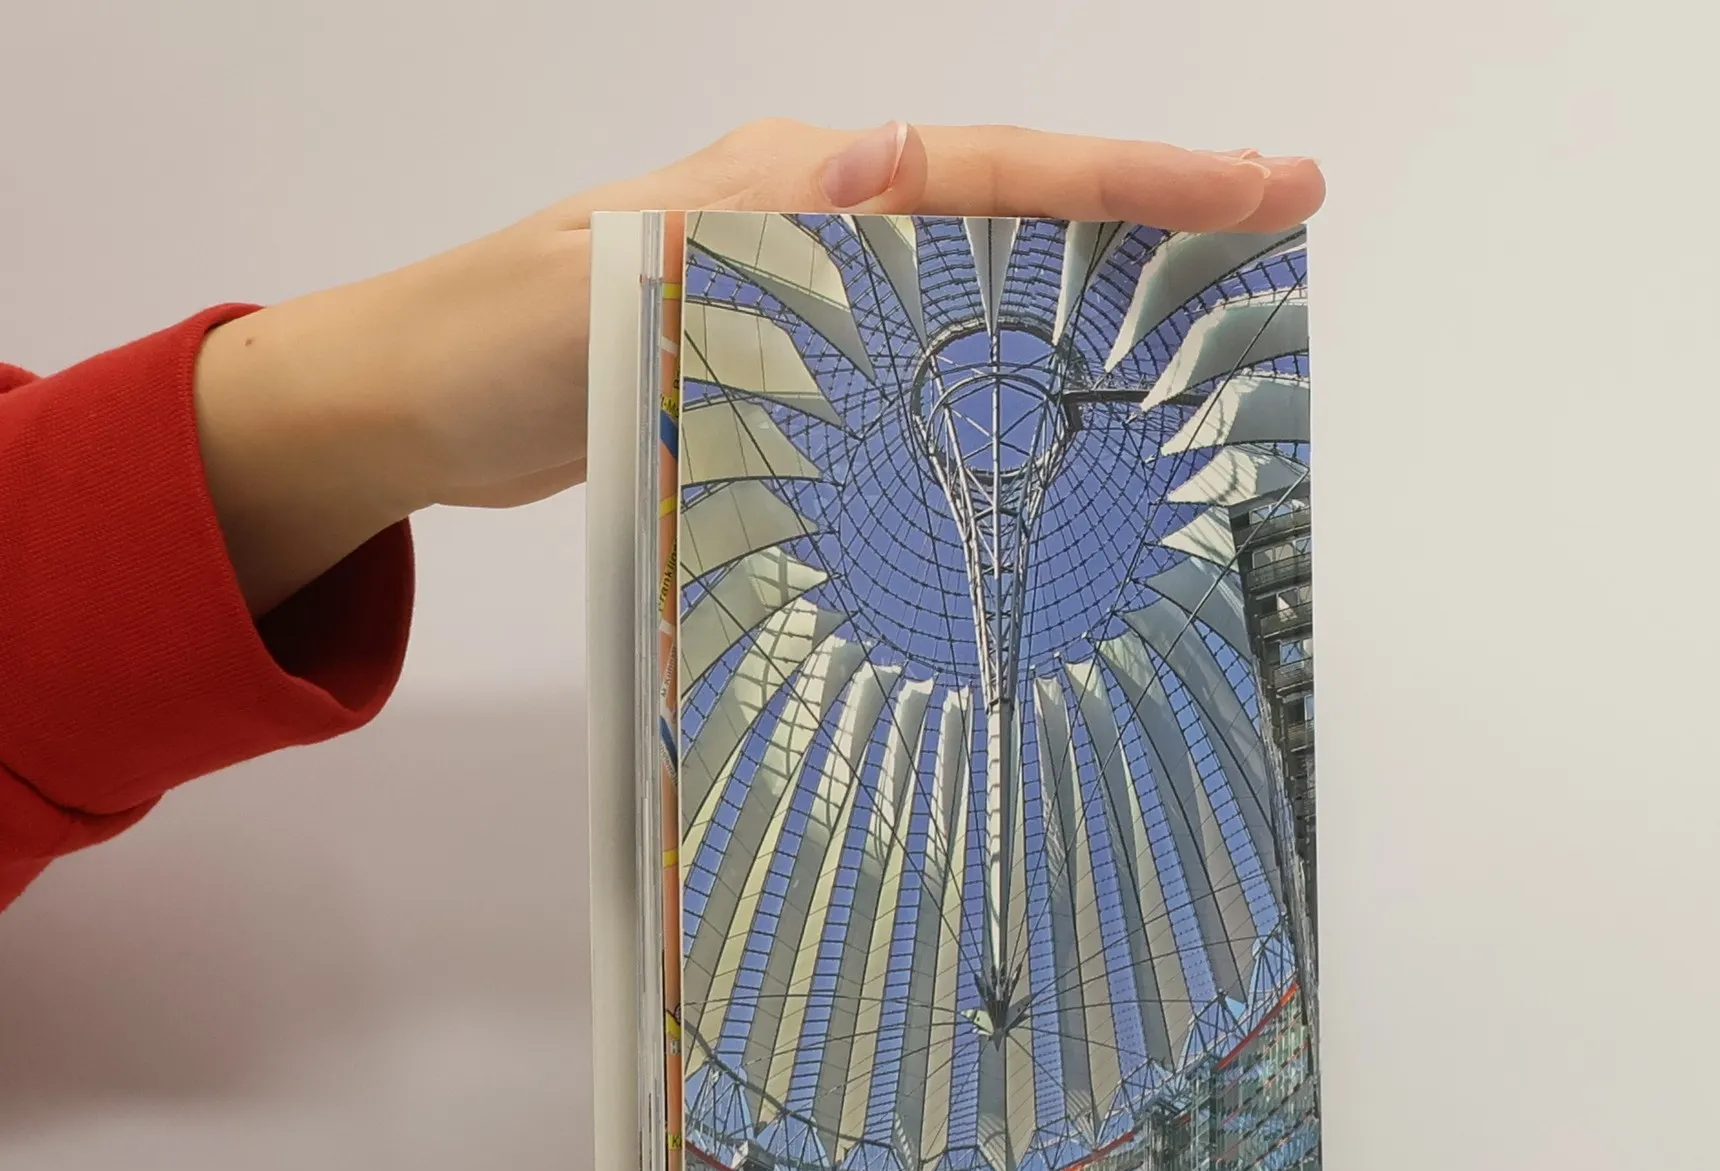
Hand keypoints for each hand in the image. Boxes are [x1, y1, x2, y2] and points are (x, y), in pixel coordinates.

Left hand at [194, 120, 1324, 613]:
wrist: (409, 404)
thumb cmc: (482, 343)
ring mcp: (803, 294)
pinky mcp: (785, 365)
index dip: (1124, 184)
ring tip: (1203, 332)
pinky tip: (1046, 427)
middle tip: (1275, 234)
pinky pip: (922, 362)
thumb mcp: (601, 277)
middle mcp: (812, 223)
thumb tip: (883, 159)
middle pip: (1011, 215)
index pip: (986, 172)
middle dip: (1145, 223)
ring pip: (977, 289)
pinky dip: (997, 380)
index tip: (1256, 185)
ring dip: (1087, 302)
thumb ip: (733, 231)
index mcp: (788, 188)